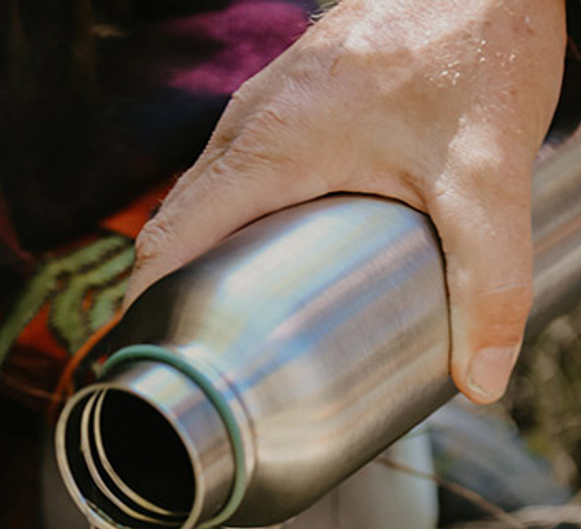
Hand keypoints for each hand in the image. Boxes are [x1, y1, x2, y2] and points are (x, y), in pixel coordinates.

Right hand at [124, 0, 565, 402]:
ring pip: (208, 193)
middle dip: (171, 294)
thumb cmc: (480, 46)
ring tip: (225, 325)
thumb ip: (490, 283)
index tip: (145, 361)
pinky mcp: (296, 96)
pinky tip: (273, 256)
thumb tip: (483, 377)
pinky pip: (240, 168)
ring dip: (203, 257)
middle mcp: (254, 120)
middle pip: (177, 222)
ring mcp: (270, 103)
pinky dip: (235, 220)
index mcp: (270, 146)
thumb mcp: (488, 178)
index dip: (144, 307)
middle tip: (192, 365)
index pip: (169, 239)